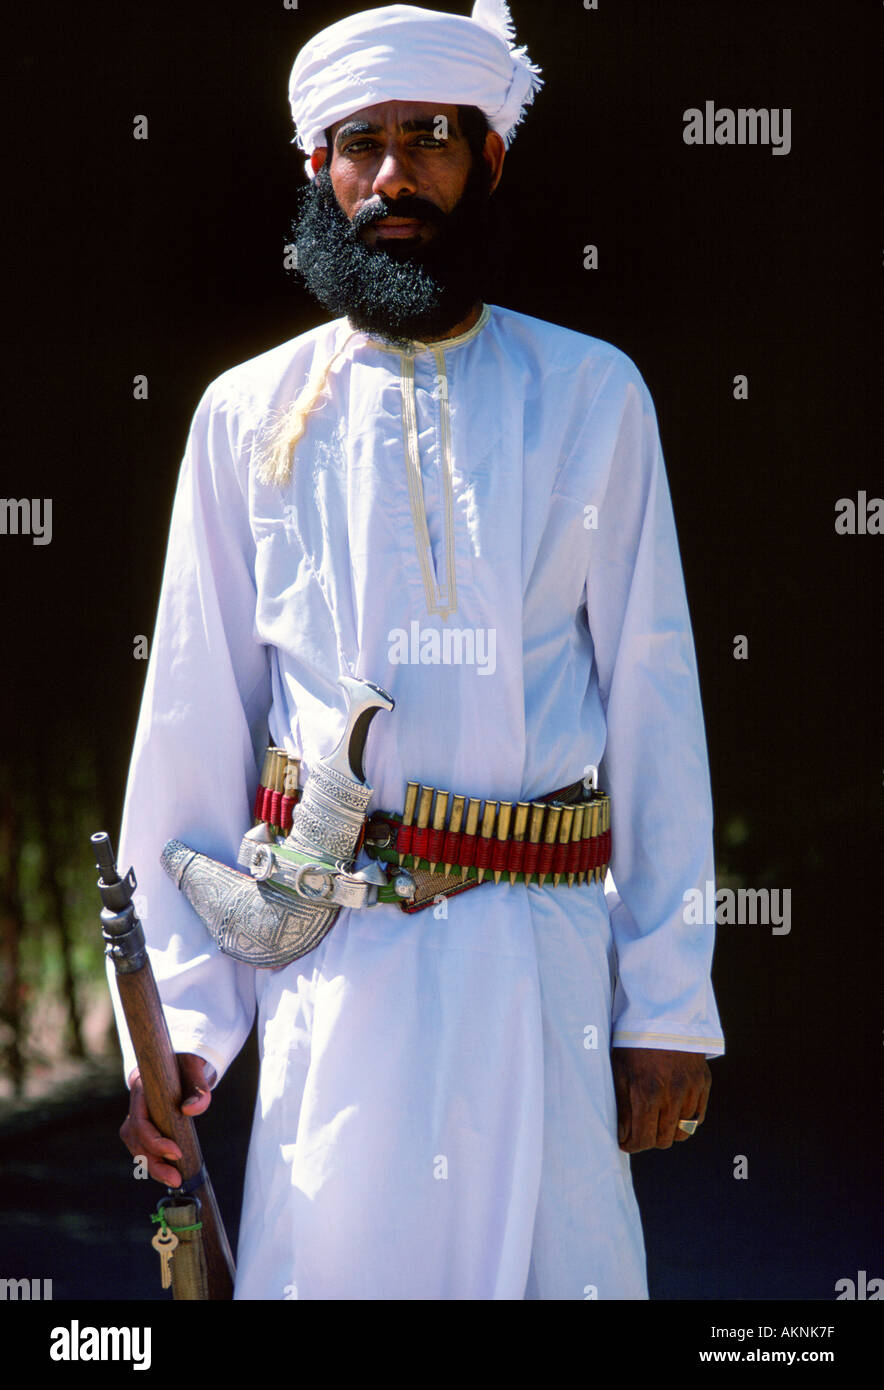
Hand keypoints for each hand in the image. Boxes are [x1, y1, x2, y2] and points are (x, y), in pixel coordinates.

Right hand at [120, 1052, 216, 1186]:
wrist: (179, 1064)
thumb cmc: (186, 1066)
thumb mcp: (195, 1069)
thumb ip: (197, 1088)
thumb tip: (192, 1110)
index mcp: (142, 1089)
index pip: (140, 1121)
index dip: (153, 1141)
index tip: (176, 1153)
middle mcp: (135, 1105)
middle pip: (135, 1140)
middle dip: (154, 1162)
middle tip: (175, 1179)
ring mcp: (137, 1117)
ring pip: (136, 1147)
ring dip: (153, 1167)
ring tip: (174, 1180)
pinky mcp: (143, 1127)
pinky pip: (142, 1148)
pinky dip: (153, 1162)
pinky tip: (169, 1173)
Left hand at [612, 1047, 709, 1152]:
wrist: (662, 1013)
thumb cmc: (634, 1042)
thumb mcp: (619, 1070)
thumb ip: (621, 1106)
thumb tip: (622, 1135)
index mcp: (647, 1092)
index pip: (643, 1139)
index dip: (631, 1145)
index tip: (624, 1141)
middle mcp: (673, 1095)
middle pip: (663, 1140)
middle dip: (648, 1139)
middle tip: (637, 1131)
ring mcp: (691, 1089)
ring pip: (683, 1132)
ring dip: (667, 1131)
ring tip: (654, 1121)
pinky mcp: (703, 1082)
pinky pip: (697, 1116)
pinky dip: (685, 1119)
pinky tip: (672, 1111)